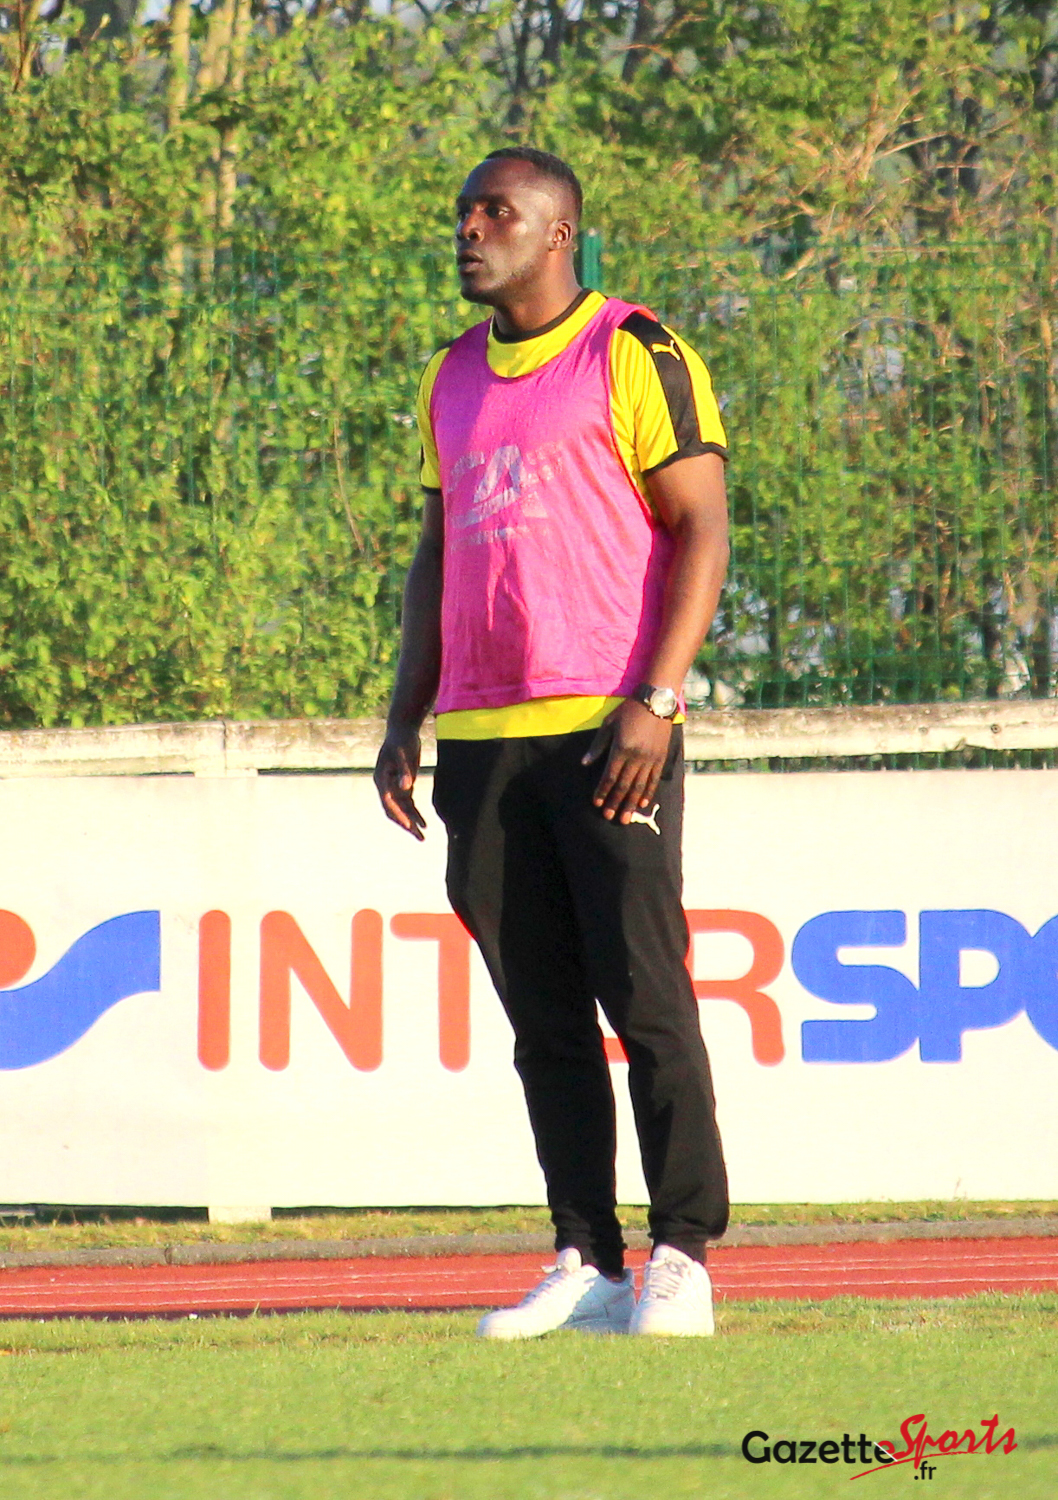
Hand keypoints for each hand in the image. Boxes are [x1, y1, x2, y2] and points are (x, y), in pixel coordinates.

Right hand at [374, 727, 426, 839]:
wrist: (402, 729)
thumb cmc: (401, 740)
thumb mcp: (403, 753)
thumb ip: (405, 770)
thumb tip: (406, 788)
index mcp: (381, 779)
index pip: (388, 803)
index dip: (399, 815)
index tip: (409, 826)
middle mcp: (385, 786)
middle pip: (394, 810)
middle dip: (406, 824)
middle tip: (419, 838)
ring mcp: (394, 786)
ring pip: (402, 809)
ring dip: (411, 822)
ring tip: (423, 837)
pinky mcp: (403, 784)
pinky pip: (408, 803)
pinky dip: (415, 813)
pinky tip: (424, 823)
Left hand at [582, 699, 672, 823]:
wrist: (656, 702)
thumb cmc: (628, 711)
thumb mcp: (609, 724)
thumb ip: (597, 745)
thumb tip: (584, 763)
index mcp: (621, 748)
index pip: (609, 776)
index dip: (602, 791)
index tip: (597, 804)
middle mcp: (636, 757)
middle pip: (623, 785)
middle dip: (615, 802)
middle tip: (609, 817)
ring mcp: (650, 759)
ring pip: (639, 786)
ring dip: (630, 804)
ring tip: (625, 818)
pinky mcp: (660, 758)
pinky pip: (654, 779)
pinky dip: (648, 793)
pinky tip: (642, 804)